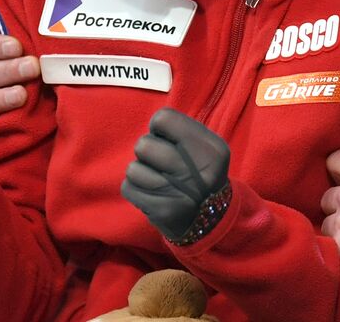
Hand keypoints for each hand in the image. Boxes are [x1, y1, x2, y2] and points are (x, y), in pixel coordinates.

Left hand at [121, 108, 230, 241]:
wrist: (211, 220)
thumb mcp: (205, 147)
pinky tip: (151, 193)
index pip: (164, 119)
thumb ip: (180, 129)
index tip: (165, 138)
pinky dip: (135, 189)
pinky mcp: (162, 211)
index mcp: (211, 149)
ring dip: (140, 171)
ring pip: (133, 168)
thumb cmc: (200, 173)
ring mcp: (180, 193)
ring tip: (156, 178)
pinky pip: (128, 188)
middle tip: (161, 162)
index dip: (158, 127)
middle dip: (147, 151)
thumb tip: (152, 123)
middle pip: (144, 145)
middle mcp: (198, 171)